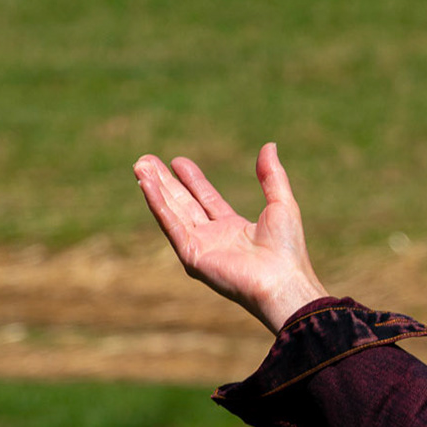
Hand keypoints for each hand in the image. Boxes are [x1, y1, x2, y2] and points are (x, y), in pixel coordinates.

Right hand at [132, 143, 330, 332]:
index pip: (207, 200)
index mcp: (234, 229)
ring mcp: (201, 248)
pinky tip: (147, 184)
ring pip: (173, 212)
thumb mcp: (282, 204)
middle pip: (184, 204)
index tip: (178, 161)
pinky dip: (158, 204)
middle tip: (145, 161)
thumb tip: (270, 145)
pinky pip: (171, 225)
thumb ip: (272, 176)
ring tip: (139, 165)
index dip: (192, 180)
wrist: (282, 281)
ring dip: (155, 189)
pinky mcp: (191, 256)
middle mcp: (215, 238)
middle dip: (165, 182)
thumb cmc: (287, 249)